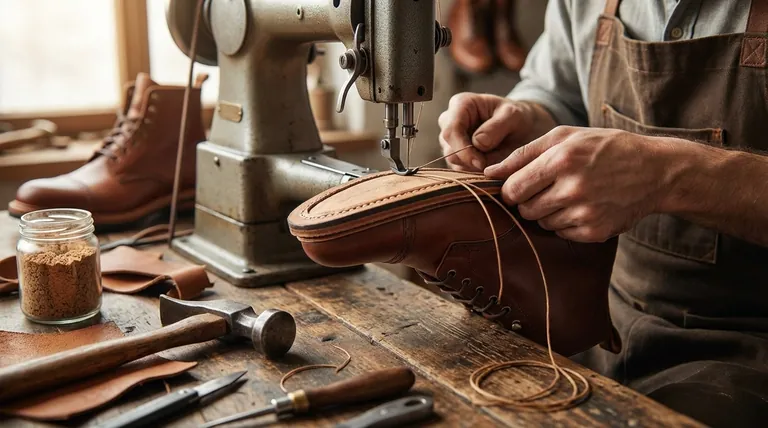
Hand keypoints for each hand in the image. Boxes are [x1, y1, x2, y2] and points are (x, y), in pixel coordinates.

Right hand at [437, 93, 555, 171]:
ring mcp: (450, 139)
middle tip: (494, 162)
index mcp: (461, 104)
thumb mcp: (513, 116)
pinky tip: (491, 161)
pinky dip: (475, 169)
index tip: (481, 163)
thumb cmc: (516, 117)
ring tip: (496, 157)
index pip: (451, 131)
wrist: (519, 127)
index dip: (463, 149)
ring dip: (474, 165)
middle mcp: (449, 120)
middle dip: (470, 160)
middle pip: (449, 149)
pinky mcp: (455, 153)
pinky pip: (460, 168)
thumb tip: (478, 143)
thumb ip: (497, 127)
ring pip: (454, 161)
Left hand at [484, 126, 683, 241]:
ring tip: (568, 195)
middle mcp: (572, 188)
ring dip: (548, 212)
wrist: (654, 171)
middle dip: (528, 201)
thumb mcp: (565, 137)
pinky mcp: (595, 232)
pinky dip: (565, 223)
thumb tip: (488, 173)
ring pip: (542, 223)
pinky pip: (561, 234)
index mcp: (561, 160)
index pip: (513, 188)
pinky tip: (582, 207)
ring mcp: (585, 213)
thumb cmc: (603, 148)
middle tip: (547, 189)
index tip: (519, 186)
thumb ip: (523, 154)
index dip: (511, 189)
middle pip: (524, 209)